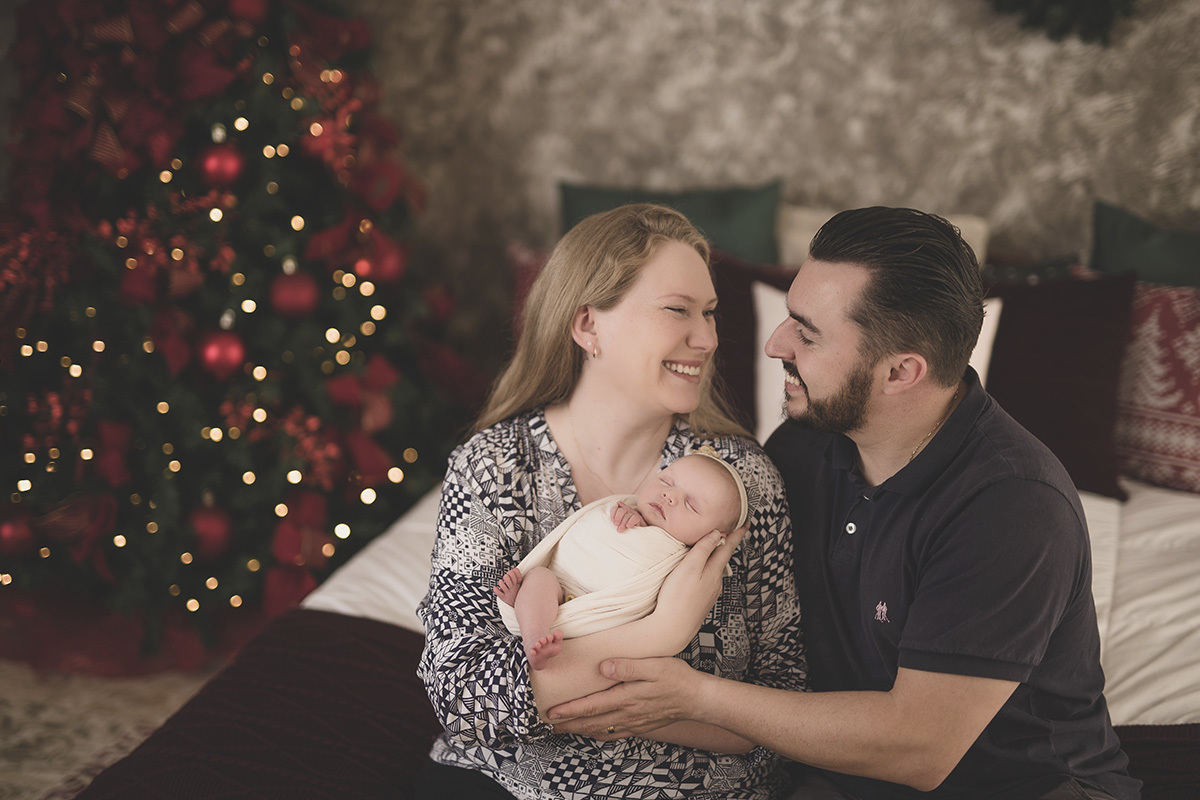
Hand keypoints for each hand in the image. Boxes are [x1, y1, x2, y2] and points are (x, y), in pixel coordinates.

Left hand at [547, 656, 704, 738]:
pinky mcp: (640, 726)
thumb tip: (603, 667)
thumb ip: (629, 666)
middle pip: (590, 721)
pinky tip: (593, 732)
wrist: (697, 698)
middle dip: (568, 723)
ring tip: (564, 728)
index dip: (569, 710)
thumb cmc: (677, 678)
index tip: (551, 712)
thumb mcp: (655, 665)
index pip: (591, 705)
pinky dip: (598, 734)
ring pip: (600, 730)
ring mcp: (633, 723)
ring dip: (580, 729)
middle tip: (548, 724)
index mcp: (627, 697)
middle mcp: (627, 714)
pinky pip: (614, 734)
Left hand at [611, 500, 645, 531]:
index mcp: (622, 512)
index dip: (613, 513)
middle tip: (616, 525)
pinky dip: (631, 522)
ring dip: (623, 522)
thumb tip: (618, 503)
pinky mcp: (639, 519)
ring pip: (627, 515)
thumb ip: (618, 515)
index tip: (612, 521)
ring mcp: (634, 514)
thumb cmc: (628, 528)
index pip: (615, 508)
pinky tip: (628, 526)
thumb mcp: (621, 523)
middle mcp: (628, 512)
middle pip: (621, 511)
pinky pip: (635, 518)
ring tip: (620, 530)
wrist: (639, 532)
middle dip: (618, 518)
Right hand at [653, 526, 745, 642]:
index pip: (727, 548)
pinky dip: (708, 570)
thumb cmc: (677, 597)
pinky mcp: (701, 602)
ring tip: (713, 548)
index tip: (746, 523)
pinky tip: (700, 571)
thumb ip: (702, 549)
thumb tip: (716, 534)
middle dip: (726, 544)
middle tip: (730, 531)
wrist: (672, 629)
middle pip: (722, 558)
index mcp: (713, 571)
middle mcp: (715, 582)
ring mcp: (709, 593)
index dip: (736, 534)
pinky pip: (708, 580)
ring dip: (715, 557)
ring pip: (715, 570)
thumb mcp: (689, 568)